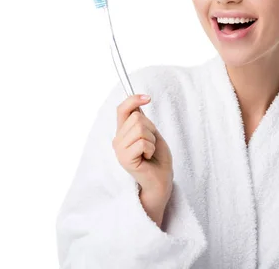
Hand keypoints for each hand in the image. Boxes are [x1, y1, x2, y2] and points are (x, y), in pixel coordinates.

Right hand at [112, 94, 172, 223]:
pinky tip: (148, 158)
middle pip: (137, 118)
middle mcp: (118, 140)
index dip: (133, 100)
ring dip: (152, 140)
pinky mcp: (124, 159)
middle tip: (151, 144)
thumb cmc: (158, 158)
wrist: (161, 180)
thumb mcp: (151, 134)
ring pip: (140, 129)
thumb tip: (137, 104)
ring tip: (149, 152)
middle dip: (151, 129)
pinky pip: (142, 142)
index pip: (122, 109)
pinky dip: (151, 149)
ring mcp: (119, 149)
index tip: (147, 97)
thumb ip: (142, 121)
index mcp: (123, 132)